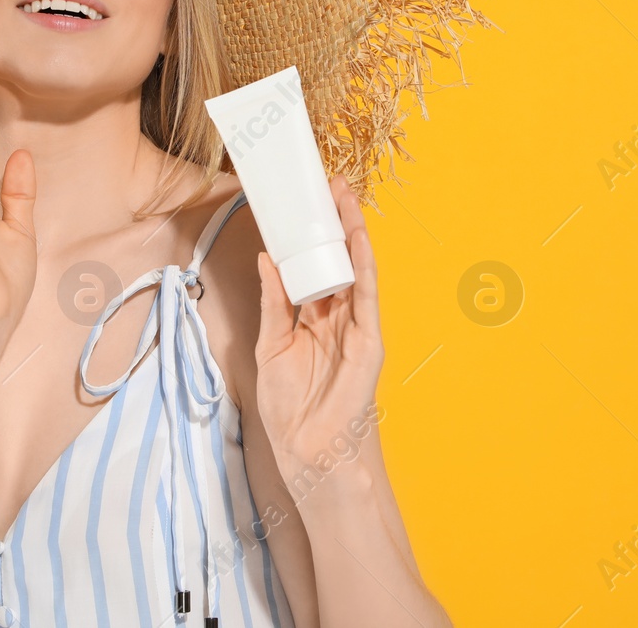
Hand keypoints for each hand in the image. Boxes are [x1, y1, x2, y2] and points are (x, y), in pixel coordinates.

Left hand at [254, 175, 384, 481]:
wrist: (307, 452)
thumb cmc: (290, 409)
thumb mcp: (270, 346)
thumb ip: (274, 303)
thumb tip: (267, 260)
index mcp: (314, 320)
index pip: (315, 267)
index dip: (311, 237)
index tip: (302, 203)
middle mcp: (338, 318)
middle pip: (338, 260)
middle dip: (334, 224)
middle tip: (327, 185)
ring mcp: (356, 327)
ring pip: (356, 269)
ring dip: (352, 232)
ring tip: (343, 197)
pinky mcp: (369, 339)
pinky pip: (368, 294)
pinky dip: (364, 264)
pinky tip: (358, 238)